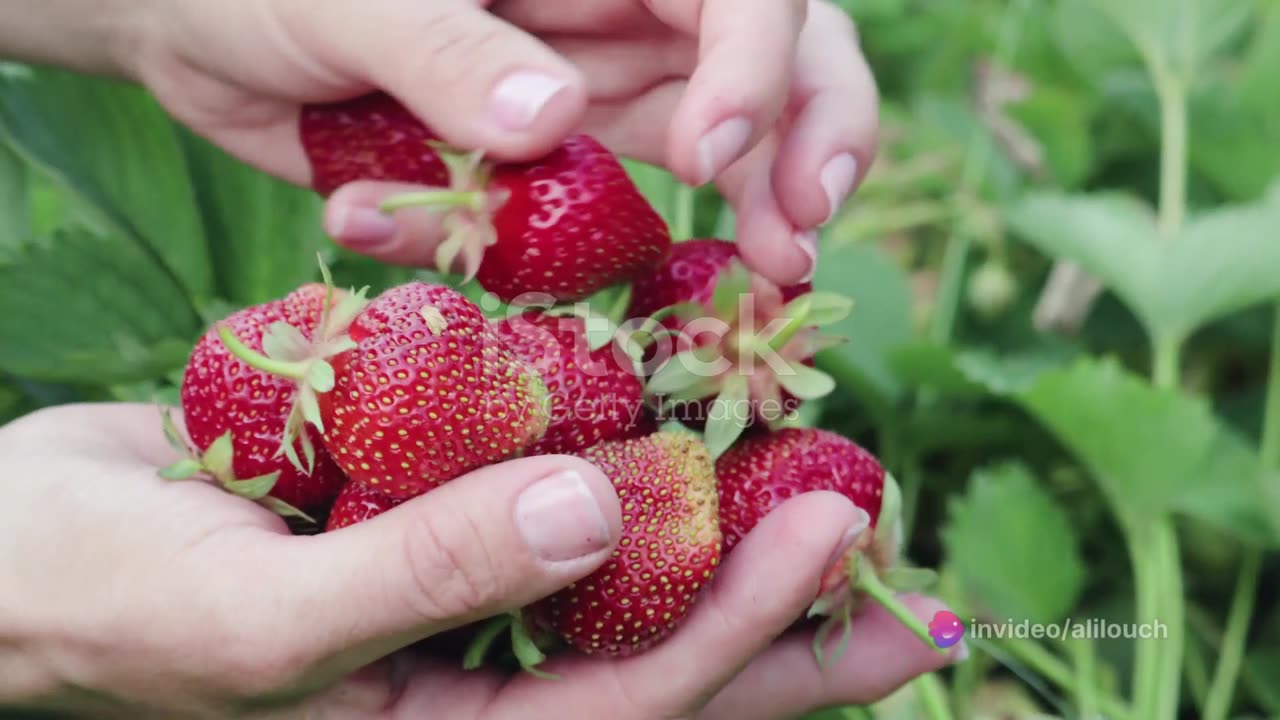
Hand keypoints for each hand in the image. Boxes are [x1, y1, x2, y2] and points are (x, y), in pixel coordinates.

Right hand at [0, 402, 957, 718]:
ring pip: (625, 575)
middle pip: (662, 662)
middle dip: (785, 636)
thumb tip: (594, 511)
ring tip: (840, 505)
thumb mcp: (255, 619)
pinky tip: (688, 418)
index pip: (630, 699)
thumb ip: (425, 578)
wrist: (20, 543)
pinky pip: (551, 486)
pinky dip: (622, 452)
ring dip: (728, 544)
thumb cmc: (105, 606)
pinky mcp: (434, 506)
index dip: (741, 631)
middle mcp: (477, 666)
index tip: (832, 536)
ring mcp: (462, 586)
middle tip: (902, 592)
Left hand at [118, 0, 875, 286]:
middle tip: (797, 237)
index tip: (712, 155)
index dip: (758, 61)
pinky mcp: (559, 159)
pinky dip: (640, 251)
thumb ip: (442, 46)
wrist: (197, 31)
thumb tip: (554, 119)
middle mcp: (619, 7)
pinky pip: (621, 205)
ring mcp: (597, 82)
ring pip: (729, 133)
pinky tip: (658, 290)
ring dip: (762, 206)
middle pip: (778, 52)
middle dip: (809, 134)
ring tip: (772, 279)